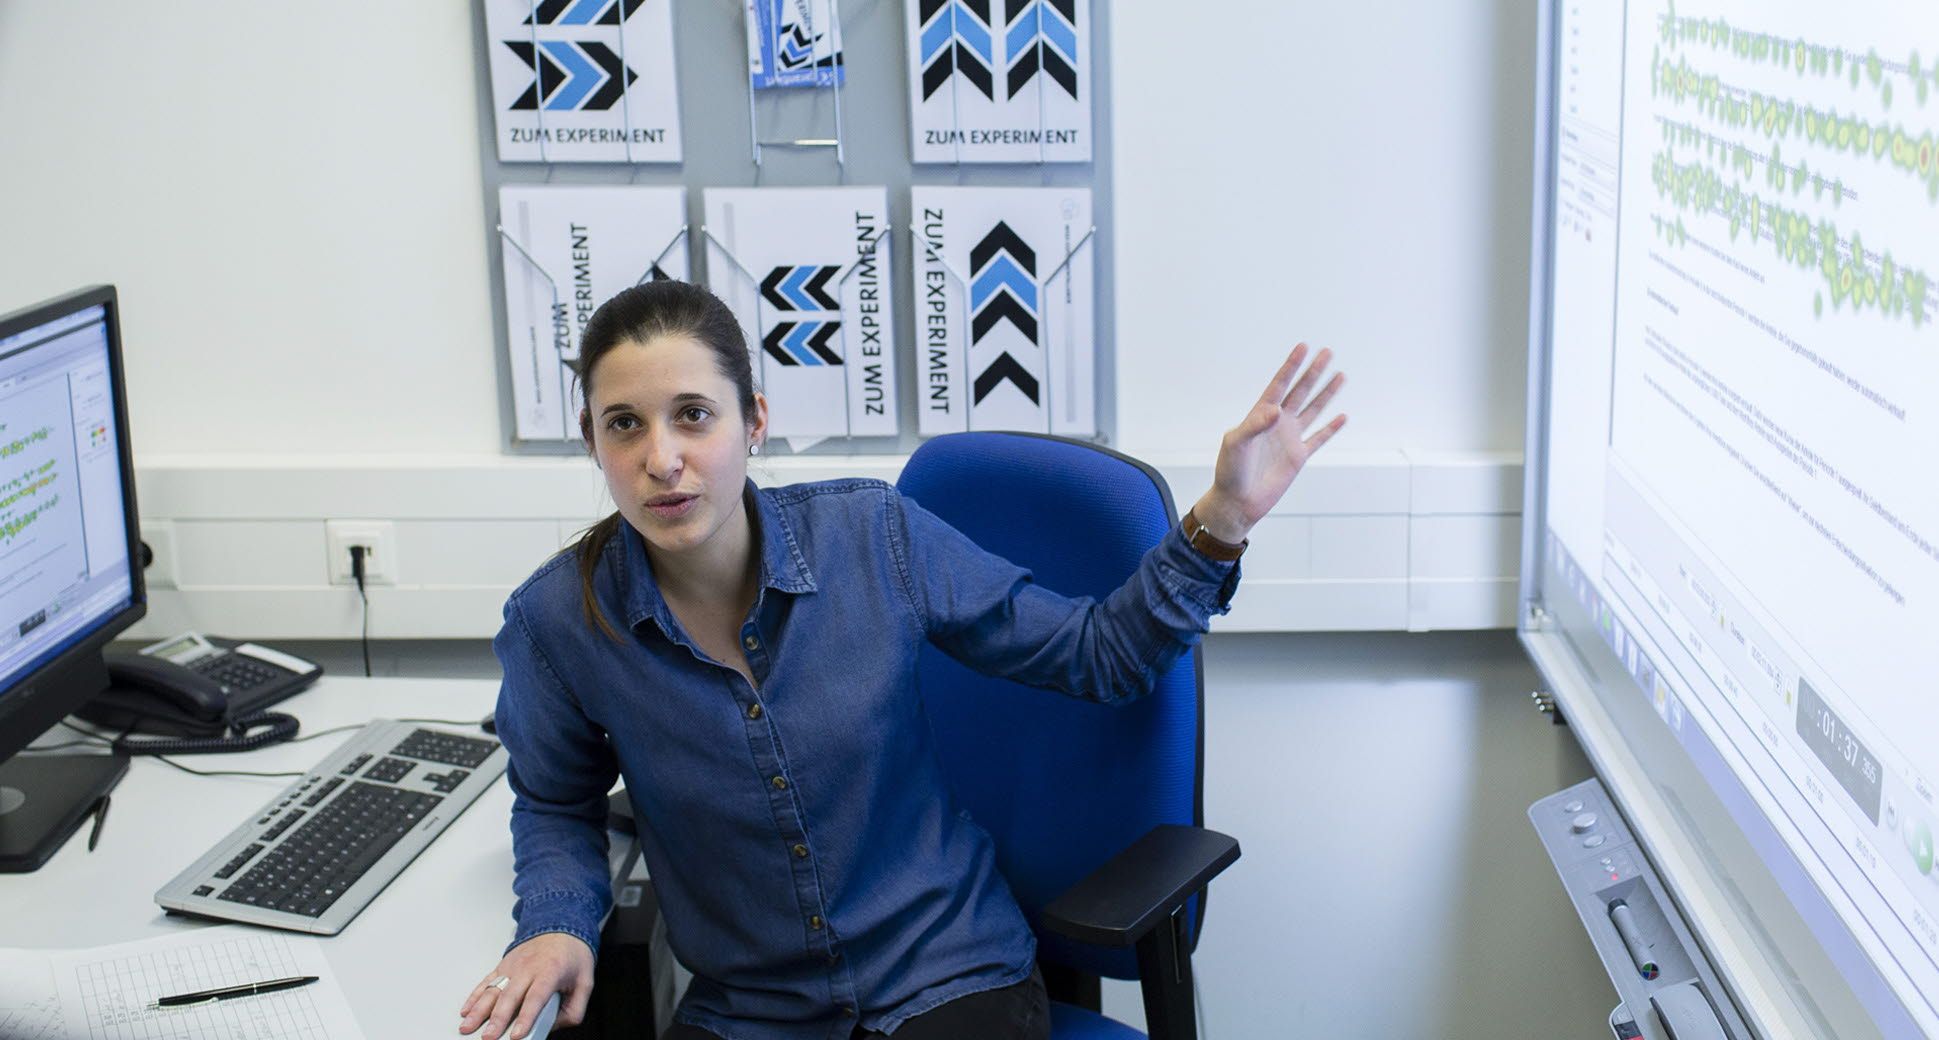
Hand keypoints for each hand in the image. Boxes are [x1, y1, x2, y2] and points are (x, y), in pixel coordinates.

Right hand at [458, 933, 594, 1039]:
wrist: (561, 925)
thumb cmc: (572, 955)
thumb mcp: (586, 982)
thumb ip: (574, 1009)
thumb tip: (554, 1027)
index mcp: (550, 971)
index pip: (535, 998)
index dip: (525, 1018)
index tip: (516, 1035)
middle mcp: (528, 968)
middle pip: (509, 996)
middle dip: (497, 1019)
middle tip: (488, 1037)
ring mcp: (512, 967)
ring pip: (492, 990)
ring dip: (478, 1010)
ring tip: (467, 1027)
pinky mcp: (502, 966)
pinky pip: (485, 982)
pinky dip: (474, 997)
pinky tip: (466, 1010)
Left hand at [1192, 344, 1346, 542]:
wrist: (1237, 501)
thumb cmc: (1230, 471)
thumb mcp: (1236, 444)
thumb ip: (1254, 425)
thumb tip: (1276, 410)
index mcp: (1260, 415)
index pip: (1279, 385)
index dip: (1291, 366)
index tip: (1303, 347)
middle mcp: (1277, 423)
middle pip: (1300, 391)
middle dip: (1313, 372)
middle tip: (1327, 352)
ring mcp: (1289, 438)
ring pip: (1313, 410)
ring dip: (1326, 393)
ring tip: (1340, 375)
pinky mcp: (1298, 457)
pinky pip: (1318, 438)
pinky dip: (1331, 428)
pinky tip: (1342, 416)